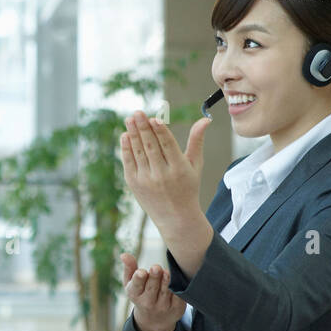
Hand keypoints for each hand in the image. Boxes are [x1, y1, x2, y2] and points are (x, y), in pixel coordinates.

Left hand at [120, 111, 209, 233]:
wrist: (175, 218)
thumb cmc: (188, 187)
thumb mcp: (195, 165)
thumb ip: (196, 141)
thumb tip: (205, 119)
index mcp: (179, 169)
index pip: (168, 146)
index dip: (161, 131)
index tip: (154, 118)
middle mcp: (162, 175)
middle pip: (151, 147)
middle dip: (143, 128)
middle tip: (137, 113)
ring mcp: (146, 180)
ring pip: (138, 152)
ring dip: (133, 134)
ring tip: (130, 119)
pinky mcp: (134, 184)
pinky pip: (129, 162)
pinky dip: (126, 148)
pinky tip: (125, 135)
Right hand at [121, 252, 186, 330]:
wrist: (155, 320)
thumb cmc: (141, 294)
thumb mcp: (131, 284)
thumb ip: (129, 268)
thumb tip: (123, 254)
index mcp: (135, 294)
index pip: (136, 286)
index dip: (139, 279)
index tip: (141, 272)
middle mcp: (148, 302)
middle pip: (152, 287)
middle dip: (155, 277)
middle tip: (156, 267)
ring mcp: (163, 306)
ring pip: (166, 291)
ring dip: (167, 281)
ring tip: (167, 272)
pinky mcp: (176, 308)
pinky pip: (178, 296)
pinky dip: (178, 287)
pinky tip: (177, 279)